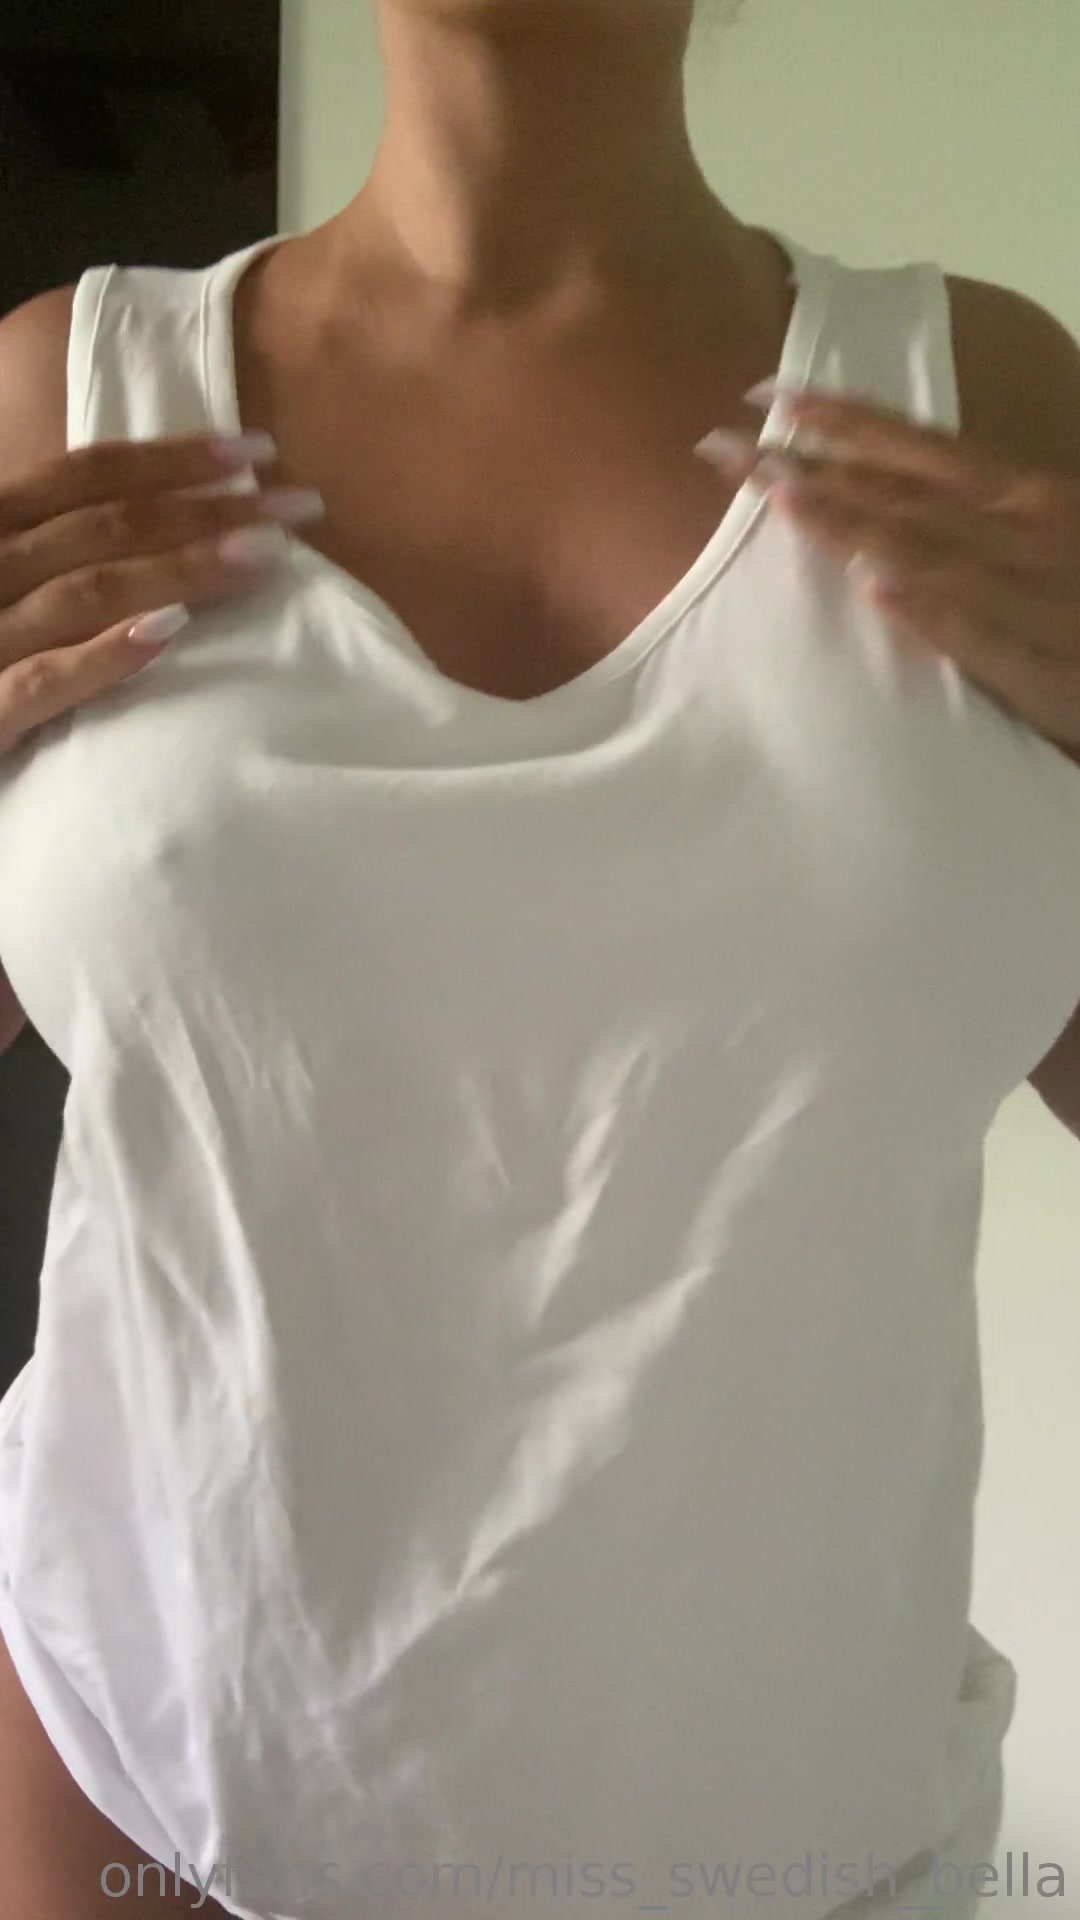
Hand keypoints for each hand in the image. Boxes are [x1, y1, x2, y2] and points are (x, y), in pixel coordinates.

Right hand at [0, 433, 323, 755]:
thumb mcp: (4, 585)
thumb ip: (52, 555)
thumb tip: (155, 529)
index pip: (81, 476)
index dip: (170, 459)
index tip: (258, 451)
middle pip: (102, 527)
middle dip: (206, 508)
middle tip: (299, 505)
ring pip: (84, 592)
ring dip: (178, 569)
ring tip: (262, 558)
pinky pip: (39, 683)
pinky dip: (103, 655)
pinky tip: (168, 635)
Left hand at [700, 388, 1079, 753]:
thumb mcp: (1051, 542)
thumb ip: (986, 522)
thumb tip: (898, 525)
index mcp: (1028, 498)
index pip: (920, 449)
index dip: (844, 421)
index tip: (769, 393)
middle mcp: (1027, 532)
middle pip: (901, 495)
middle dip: (812, 467)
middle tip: (724, 446)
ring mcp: (1036, 597)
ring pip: (931, 553)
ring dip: (853, 522)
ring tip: (781, 498)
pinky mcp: (1050, 669)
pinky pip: (981, 635)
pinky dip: (931, 607)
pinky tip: (878, 585)